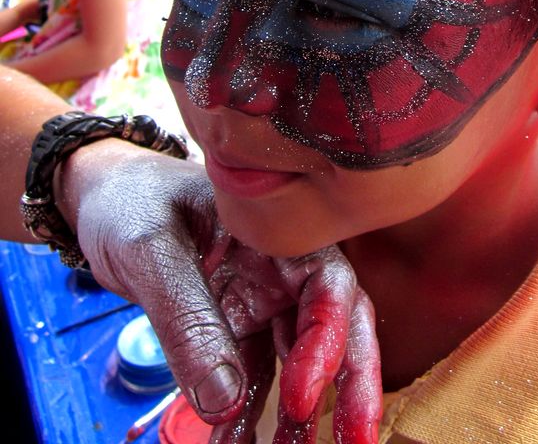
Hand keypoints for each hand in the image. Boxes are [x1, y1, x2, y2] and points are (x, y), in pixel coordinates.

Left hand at [60, 146, 381, 442]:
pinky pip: (248, 375)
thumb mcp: (151, 249)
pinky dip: (244, 415)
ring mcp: (258, 299)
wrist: (100, 198)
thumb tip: (222, 400)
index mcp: (275, 231)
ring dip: (299, 414)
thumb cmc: (130, 201)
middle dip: (350, 384)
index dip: (328, 339)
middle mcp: (278, 266)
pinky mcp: (232, 325)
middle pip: (334, 323)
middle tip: (355, 442)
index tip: (301, 395)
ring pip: (295, 361)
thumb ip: (186, 318)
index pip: (326, 282)